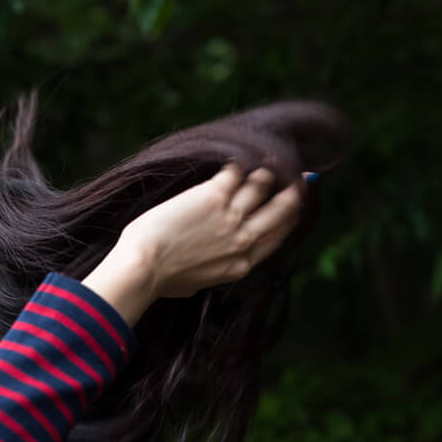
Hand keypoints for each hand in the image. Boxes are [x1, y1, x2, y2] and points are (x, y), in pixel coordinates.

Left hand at [119, 163, 304, 298]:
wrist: (142, 268)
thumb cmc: (158, 280)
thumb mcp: (196, 284)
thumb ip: (215, 269)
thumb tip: (215, 262)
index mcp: (242, 265)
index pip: (278, 236)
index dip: (291, 217)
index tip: (296, 204)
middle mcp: (243, 240)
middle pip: (283, 209)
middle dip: (294, 190)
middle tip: (299, 176)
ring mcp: (231, 216)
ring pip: (262, 184)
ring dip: (265, 171)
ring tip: (265, 159)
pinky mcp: (214, 195)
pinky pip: (236, 171)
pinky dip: (238, 163)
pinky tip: (236, 157)